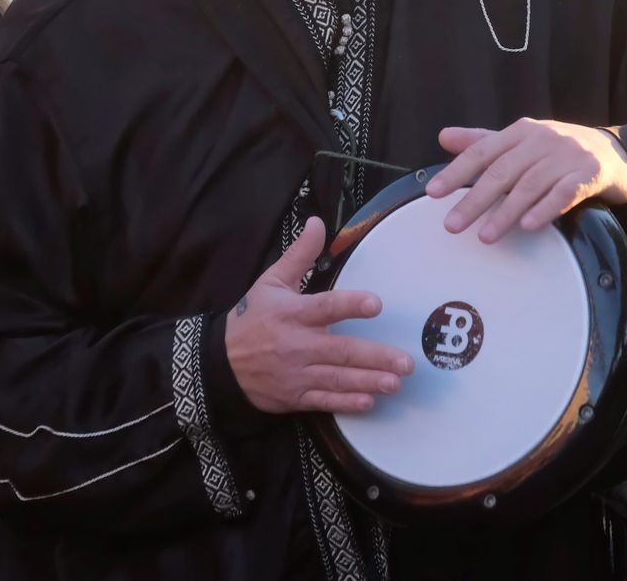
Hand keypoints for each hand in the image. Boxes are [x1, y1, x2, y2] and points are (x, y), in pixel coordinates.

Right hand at [226, 219, 414, 414]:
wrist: (220, 363)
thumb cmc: (252, 318)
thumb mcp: (271, 282)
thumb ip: (299, 255)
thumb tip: (318, 223)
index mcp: (293, 313)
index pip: (325, 307)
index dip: (350, 305)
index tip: (375, 304)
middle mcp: (297, 344)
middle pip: (340, 350)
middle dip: (375, 357)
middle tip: (406, 361)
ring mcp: (296, 373)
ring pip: (337, 378)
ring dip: (368, 381)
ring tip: (395, 382)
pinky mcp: (295, 396)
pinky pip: (324, 400)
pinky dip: (345, 403)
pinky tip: (368, 402)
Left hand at [425, 119, 626, 243]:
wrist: (613, 152)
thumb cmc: (557, 151)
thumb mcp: (520, 141)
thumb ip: (482, 142)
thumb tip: (443, 137)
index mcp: (521, 130)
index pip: (482, 151)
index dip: (456, 172)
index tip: (432, 193)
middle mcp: (542, 139)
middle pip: (503, 172)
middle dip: (475, 200)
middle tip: (452, 225)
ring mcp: (567, 156)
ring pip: (530, 185)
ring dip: (506, 213)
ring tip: (486, 236)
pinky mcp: (589, 174)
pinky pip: (564, 193)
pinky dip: (545, 209)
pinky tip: (528, 226)